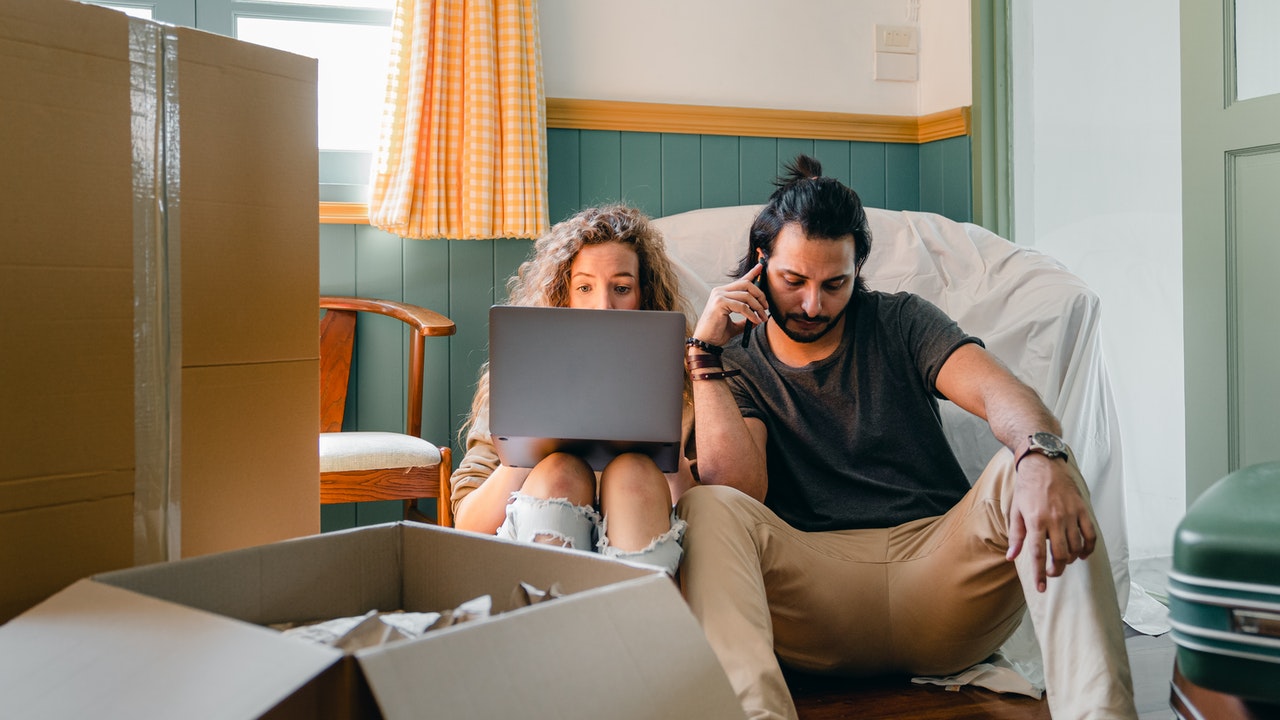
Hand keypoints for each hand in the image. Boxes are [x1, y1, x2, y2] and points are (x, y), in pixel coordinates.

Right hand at [692, 262, 767, 346]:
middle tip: (766, 307)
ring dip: (758, 307)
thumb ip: (746, 318)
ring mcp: (719, 296)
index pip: (740, 280)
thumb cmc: (717, 333)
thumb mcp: (735, 323)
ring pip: (746, 295)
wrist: (706, 342)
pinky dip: (752, 314)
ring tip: (762, 317)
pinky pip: (742, 306)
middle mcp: (720, 291)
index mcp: (722, 293)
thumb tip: (759, 317)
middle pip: (746, 284)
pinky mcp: (720, 303)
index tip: (761, 267)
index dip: (752, 273)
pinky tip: (755, 321)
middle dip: (760, 294)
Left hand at [1005, 454, 1096, 592]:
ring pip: (1076, 547)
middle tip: (1052, 573)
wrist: (1043, 464)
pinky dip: (1088, 548)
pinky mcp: (1082, 510)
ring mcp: (1070, 515)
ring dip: (1070, 560)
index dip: (1040, 574)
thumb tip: (1012, 557)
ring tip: (1063, 561)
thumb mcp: (1015, 511)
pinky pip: (1090, 535)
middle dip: (1056, 570)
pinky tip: (1082, 554)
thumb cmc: (1026, 488)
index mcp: (1035, 521)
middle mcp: (1054, 519)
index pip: (1038, 554)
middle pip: (1060, 555)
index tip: (1041, 588)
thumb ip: (1016, 536)